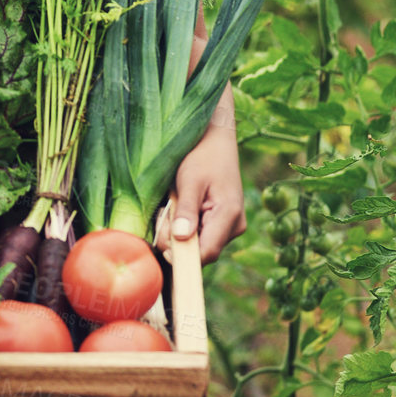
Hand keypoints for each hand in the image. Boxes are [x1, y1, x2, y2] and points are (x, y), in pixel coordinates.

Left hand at [156, 119, 245, 264]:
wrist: (214, 140)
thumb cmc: (202, 155)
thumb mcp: (190, 180)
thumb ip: (187, 209)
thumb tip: (181, 237)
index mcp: (229, 216)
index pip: (207, 253)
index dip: (183, 256)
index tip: (162, 242)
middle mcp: (233, 227)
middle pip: (200, 252)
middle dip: (176, 240)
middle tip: (164, 213)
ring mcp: (228, 227)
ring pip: (197, 245)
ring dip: (177, 232)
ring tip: (171, 205)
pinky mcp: (220, 224)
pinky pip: (198, 235)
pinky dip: (183, 226)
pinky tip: (177, 207)